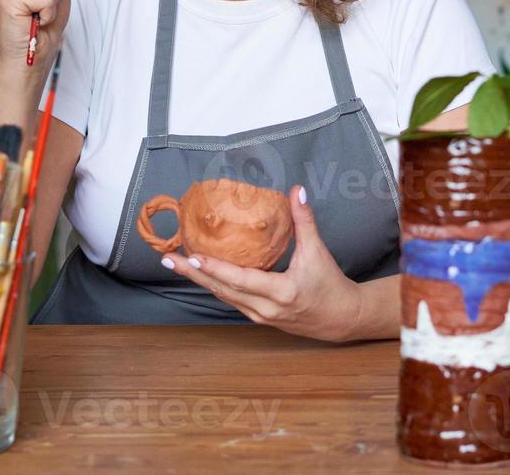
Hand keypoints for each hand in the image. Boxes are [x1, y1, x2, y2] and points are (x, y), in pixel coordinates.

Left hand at [162, 185, 364, 341]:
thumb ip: (304, 220)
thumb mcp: (318, 251)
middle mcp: (265, 308)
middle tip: (167, 258)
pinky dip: (214, 286)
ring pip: (223, 297)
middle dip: (193, 274)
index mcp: (281, 292)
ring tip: (177, 263)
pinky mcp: (258, 318)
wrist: (341, 319)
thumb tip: (296, 191)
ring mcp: (260, 316)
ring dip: (200, 280)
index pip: (240, 279)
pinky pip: (231, 300)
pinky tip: (201, 274)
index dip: (214, 268)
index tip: (191, 256)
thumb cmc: (330, 284)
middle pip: (222, 290)